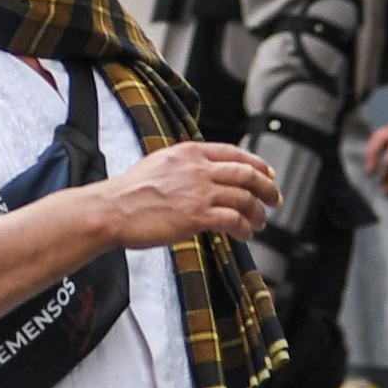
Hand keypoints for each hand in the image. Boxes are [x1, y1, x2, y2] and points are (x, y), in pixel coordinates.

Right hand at [95, 141, 276, 248]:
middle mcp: (198, 168)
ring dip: (258, 212)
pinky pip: (233, 220)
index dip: (258, 165)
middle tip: (275, 199)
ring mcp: (198, 191)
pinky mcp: (196, 215)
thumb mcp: (160, 163)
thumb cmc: (129, 192)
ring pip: (244, 198)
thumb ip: (185, 165)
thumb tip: (204, 174)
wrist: (112, 209)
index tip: (267, 175)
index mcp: (189, 152)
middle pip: (247, 174)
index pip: (235, 153)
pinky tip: (245, 235)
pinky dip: (244, 228)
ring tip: (260, 223)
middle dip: (267, 188)